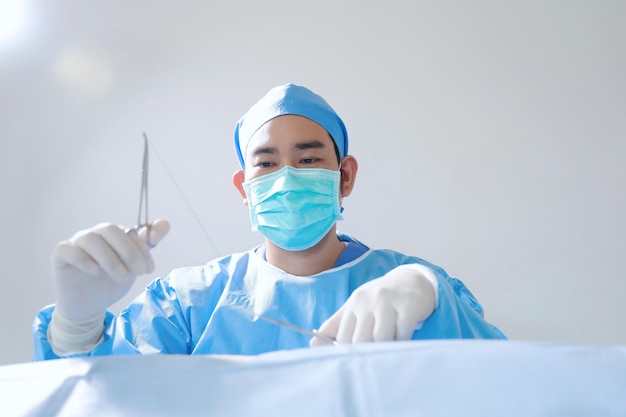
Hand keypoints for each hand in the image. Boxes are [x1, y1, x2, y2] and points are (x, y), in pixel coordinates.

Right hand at [51, 219, 169, 321]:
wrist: (89, 306)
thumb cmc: (111, 282)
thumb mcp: (134, 266)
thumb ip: (147, 245)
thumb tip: (165, 223)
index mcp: (113, 235)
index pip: (129, 232)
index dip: (141, 249)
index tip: (149, 269)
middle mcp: (94, 235)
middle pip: (110, 230)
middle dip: (128, 251)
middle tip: (139, 273)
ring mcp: (76, 244)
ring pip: (91, 239)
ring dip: (110, 258)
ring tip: (122, 278)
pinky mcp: (60, 257)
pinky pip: (67, 249)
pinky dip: (82, 258)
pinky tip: (95, 271)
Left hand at [311, 264, 436, 345]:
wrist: (412, 281)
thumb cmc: (381, 299)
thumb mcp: (356, 306)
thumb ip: (336, 325)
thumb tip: (312, 344)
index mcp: (354, 302)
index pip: (343, 336)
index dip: (348, 352)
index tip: (356, 359)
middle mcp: (369, 301)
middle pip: (361, 340)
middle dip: (367, 352)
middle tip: (374, 356)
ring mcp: (389, 303)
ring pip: (381, 338)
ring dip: (386, 347)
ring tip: (390, 345)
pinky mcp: (408, 308)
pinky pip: (402, 334)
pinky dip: (402, 341)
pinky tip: (403, 337)